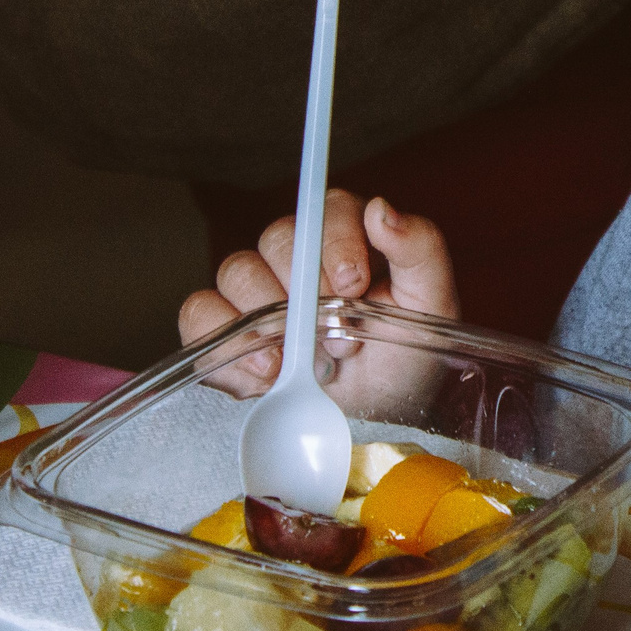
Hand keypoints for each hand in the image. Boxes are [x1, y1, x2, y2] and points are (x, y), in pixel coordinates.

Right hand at [179, 192, 458, 398]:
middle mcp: (297, 258)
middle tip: (337, 335)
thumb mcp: (430, 308)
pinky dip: (229, 345)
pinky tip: (265, 375)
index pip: (328, 209)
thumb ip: (419, 250)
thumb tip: (381, 209)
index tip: (354, 283)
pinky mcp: (224, 331)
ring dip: (270, 320)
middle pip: (278, 238)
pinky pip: (201, 315)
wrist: (371, 422)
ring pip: (236, 271)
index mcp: (348, 239)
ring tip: (305, 362)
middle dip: (306, 290)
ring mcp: (256, 292)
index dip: (336, 242)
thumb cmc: (403, 360)